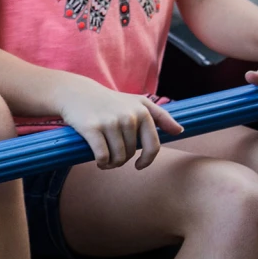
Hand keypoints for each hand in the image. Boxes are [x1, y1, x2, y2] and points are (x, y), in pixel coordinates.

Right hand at [57, 81, 182, 169]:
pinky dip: (101, 163)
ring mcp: (110, 122)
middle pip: (131, 154)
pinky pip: (103, 156)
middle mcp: (128, 116)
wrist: (77, 93)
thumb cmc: (110, 101)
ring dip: (111, 164)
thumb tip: (180, 131)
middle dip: (122, 159)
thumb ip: (161, 116)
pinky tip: (99, 161)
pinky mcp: (92, 128)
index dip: (147, 160)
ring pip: (117, 157)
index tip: (139, 165)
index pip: (153, 145)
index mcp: (143, 111)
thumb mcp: (138, 103)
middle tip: (113, 154)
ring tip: (106, 159)